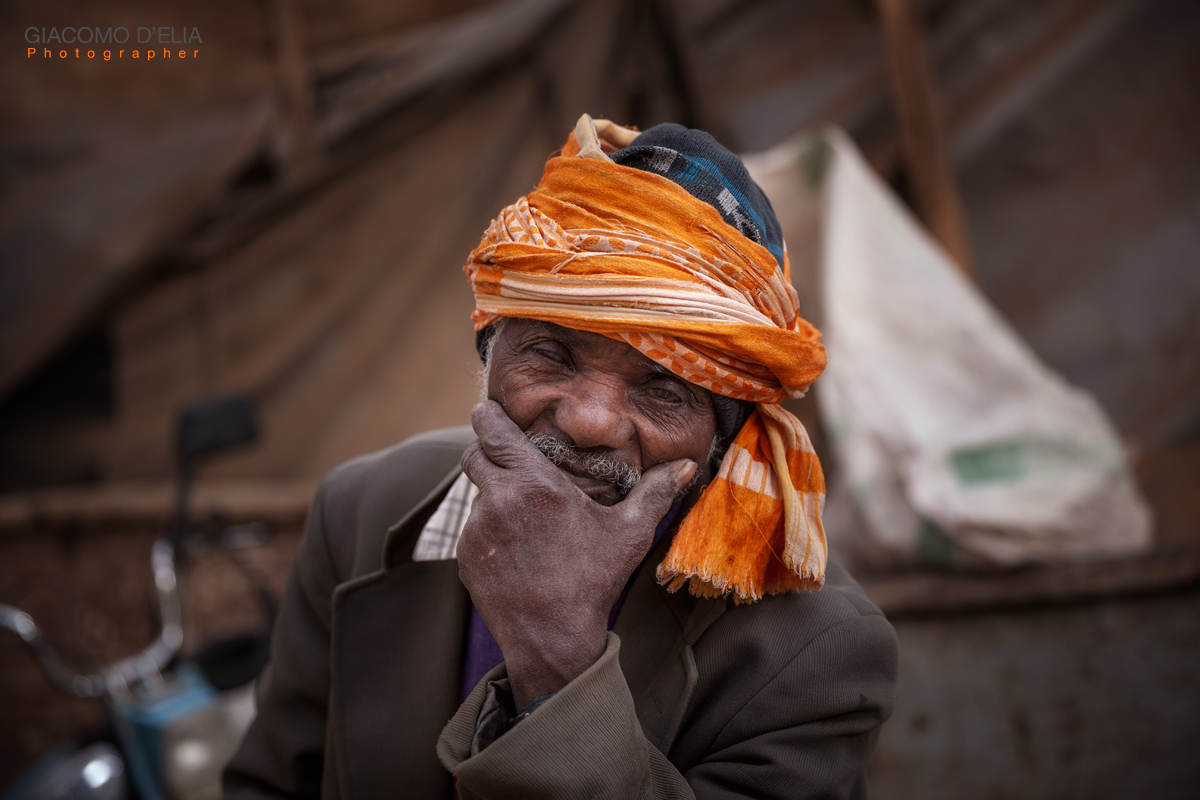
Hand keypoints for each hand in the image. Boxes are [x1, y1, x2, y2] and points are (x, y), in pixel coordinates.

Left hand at [457, 401, 695, 708]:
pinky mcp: (465, 556)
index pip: (492, 431)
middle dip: (487, 452)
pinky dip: (490, 533)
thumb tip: (687, 465)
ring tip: (526, 520)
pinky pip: (474, 530)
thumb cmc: (594, 580)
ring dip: (494, 497)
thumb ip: (656, 491)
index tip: (491, 413)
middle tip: (509, 460)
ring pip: (476, 495)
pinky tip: (518, 552)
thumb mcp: (631, 532)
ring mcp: (477, 529)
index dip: (489, 418)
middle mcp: (499, 499)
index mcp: (535, 483)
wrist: (553, 636)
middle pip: (474, 455)